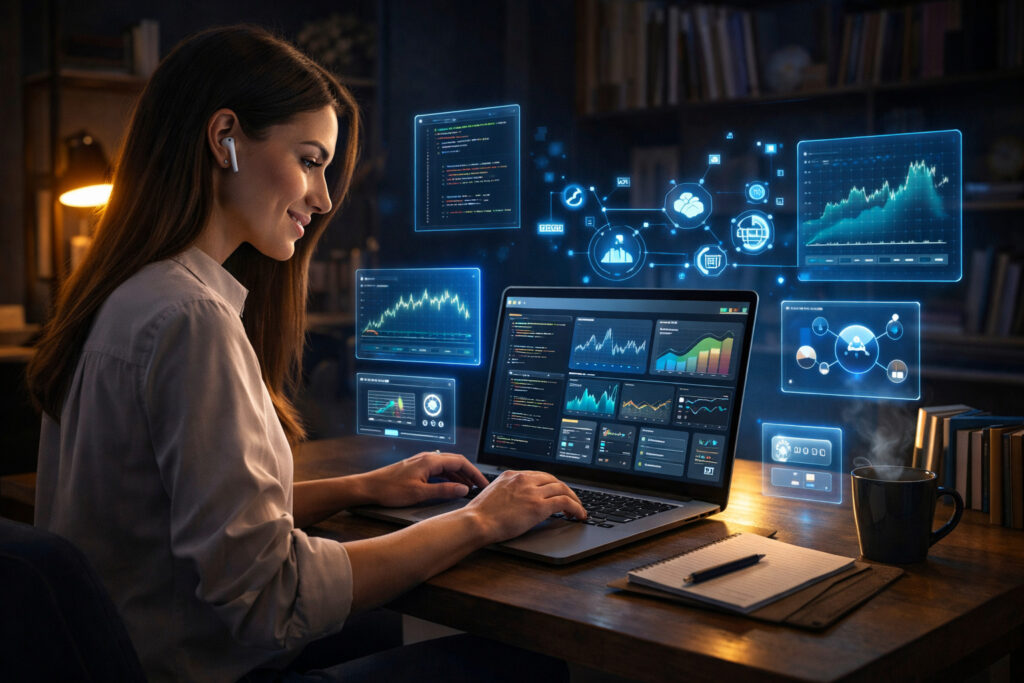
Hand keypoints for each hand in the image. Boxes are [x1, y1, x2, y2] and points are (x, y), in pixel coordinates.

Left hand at [360, 452, 488, 507]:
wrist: (369, 487)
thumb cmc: (390, 489)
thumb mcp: (420, 493)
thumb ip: (443, 491)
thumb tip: (463, 489)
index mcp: (430, 461)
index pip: (460, 462)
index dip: (474, 473)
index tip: (483, 483)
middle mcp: (427, 458)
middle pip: (455, 462)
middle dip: (470, 473)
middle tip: (480, 486)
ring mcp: (422, 462)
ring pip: (447, 466)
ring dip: (459, 476)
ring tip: (469, 488)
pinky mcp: (417, 469)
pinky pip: (439, 470)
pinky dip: (448, 477)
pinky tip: (451, 487)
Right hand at [463, 470, 586, 543]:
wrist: (477, 521)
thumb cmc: (480, 514)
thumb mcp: (494, 493)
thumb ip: (508, 491)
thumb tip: (518, 500)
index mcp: (513, 475)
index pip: (540, 475)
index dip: (552, 484)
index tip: (558, 492)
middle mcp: (524, 479)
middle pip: (554, 480)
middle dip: (566, 490)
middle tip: (572, 501)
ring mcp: (532, 491)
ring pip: (562, 489)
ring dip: (574, 500)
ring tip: (578, 510)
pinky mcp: (539, 505)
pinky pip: (565, 502)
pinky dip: (576, 507)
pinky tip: (578, 515)